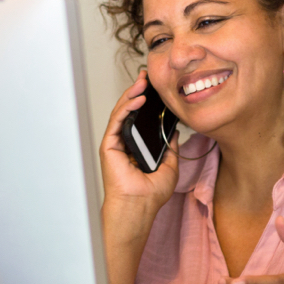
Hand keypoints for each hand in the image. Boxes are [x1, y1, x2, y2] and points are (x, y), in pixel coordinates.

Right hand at [99, 70, 179, 224]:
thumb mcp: (170, 165)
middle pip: (129, 110)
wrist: (139, 206)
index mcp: (137, 146)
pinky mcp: (108, 145)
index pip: (140, 118)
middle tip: (147, 76)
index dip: (146, 100)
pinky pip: (117, 120)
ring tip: (144, 82)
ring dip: (132, 94)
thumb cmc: (150, 193)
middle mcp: (124, 143)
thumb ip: (170, 146)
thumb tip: (174, 130)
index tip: (155, 87)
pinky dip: (126, 107)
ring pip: (121, 112)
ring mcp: (115, 143)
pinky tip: (138, 98)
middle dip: (137, 91)